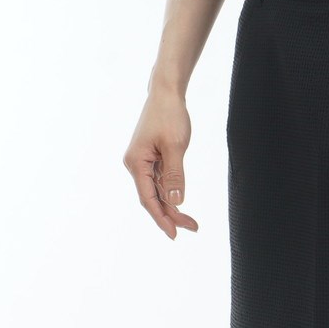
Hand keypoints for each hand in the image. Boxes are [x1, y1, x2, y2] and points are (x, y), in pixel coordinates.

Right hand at [122, 86, 199, 239]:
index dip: (161, 218)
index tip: (173, 234)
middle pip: (152, 198)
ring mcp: (143, 162)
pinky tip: (181, 204)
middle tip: (192, 228)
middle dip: (171, 215)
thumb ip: (174, 176)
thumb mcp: (175, 147)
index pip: (148, 198)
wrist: (166, 93)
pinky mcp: (151, 159)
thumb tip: (175, 202)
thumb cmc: (169, 115)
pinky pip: (160, 182)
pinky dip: (171, 193)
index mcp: (136, 163)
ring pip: (157, 192)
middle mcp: (136, 164)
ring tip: (191, 222)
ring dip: (173, 206)